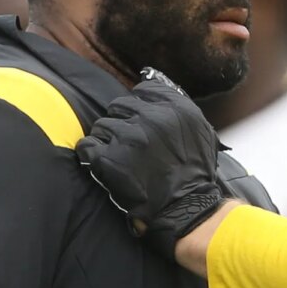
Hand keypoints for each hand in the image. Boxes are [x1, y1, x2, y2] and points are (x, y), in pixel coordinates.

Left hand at [75, 68, 228, 256]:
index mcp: (175, 108)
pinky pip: (87, 146)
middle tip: (130, 148)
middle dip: (121, 124)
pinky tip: (104, 167)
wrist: (188, 210)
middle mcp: (152, 118)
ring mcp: (129, 138)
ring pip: (101, 126)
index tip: (140, 125)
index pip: (142, 91)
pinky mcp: (109, 159)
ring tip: (121, 161)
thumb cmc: (194, 173)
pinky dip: (91, 156)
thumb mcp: (199, 130)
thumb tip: (148, 77)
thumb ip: (176, 105)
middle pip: (118, 106)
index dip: (138, 109)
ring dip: (107, 142)